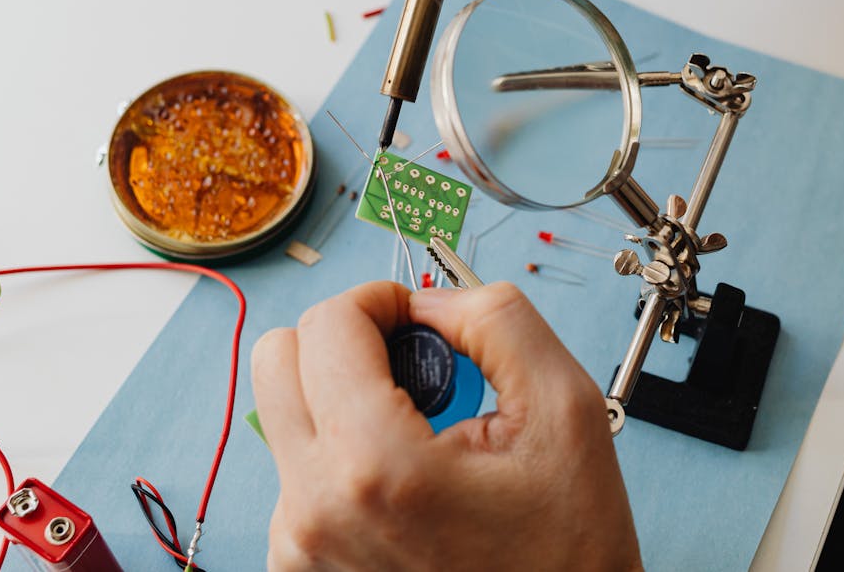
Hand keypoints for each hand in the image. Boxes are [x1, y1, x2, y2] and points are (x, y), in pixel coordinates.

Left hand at [252, 280, 641, 570]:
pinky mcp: (301, 565)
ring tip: (424, 436)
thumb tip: (430, 300)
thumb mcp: (563, 405)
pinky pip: (296, 470)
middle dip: (346, 339)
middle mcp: (315, 509)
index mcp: (374, 465)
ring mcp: (299, 545)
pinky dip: (342, 452)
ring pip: (285, 414)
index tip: (417, 315)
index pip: (326, 325)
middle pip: (277, 360)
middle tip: (411, 362)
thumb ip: (495, 319)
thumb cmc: (566, 545)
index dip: (379, 298)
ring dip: (345, 399)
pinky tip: (406, 478)